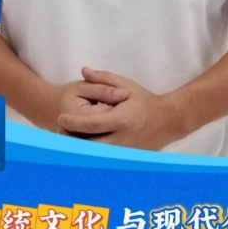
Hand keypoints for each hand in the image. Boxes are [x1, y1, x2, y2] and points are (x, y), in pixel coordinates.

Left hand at [57, 67, 181, 149]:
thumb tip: (83, 70)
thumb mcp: (126, 85)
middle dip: (70, 140)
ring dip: (79, 149)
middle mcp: (122, 139)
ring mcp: (124, 151)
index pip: (91, 124)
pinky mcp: (126, 158)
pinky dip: (91, 154)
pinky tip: (81, 147)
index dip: (72, 122)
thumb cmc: (145, 100)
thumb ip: (103, 78)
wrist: (168, 121)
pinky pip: (104, 158)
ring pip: (95, 155)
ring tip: (65, 140)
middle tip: (58, 131)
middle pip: (89, 145)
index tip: (60, 117)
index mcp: (121, 120)